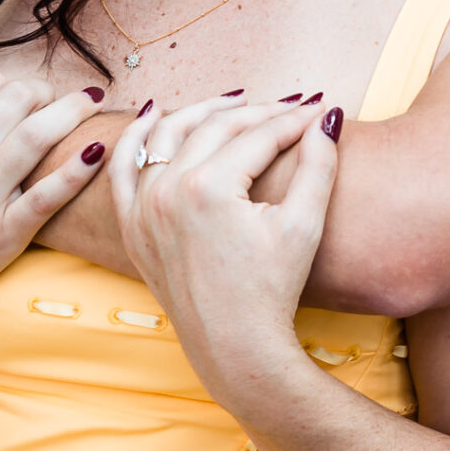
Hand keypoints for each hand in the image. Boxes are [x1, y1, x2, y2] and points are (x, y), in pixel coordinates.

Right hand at [0, 47, 107, 334]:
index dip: (5, 82)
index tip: (15, 93)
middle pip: (16, 101)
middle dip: (41, 90)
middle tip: (52, 97)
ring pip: (37, 136)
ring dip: (71, 111)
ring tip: (91, 102)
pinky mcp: (7, 233)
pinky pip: (48, 195)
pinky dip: (77, 171)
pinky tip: (99, 149)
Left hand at [108, 93, 340, 402]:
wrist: (236, 347)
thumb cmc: (273, 290)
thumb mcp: (303, 225)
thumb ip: (318, 165)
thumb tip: (326, 117)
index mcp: (208, 188)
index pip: (257, 135)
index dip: (293, 120)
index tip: (318, 109)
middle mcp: (166, 192)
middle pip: (214, 128)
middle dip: (256, 113)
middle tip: (288, 109)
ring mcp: (143, 209)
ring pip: (166, 136)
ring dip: (200, 113)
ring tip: (234, 103)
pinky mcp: (132, 227)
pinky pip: (123, 170)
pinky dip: (136, 138)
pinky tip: (155, 115)